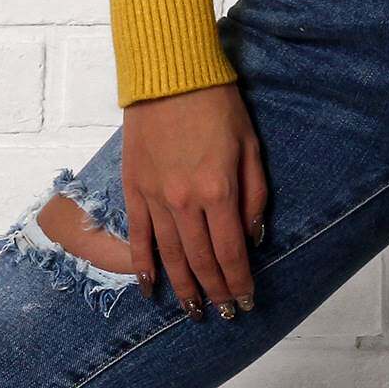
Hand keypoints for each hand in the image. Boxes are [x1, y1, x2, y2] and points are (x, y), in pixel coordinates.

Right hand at [121, 82, 268, 321]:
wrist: (170, 73)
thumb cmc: (218, 104)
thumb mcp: (251, 146)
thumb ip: (254, 196)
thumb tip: (253, 238)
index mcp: (219, 190)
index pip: (231, 253)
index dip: (239, 282)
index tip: (246, 301)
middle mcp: (185, 202)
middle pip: (201, 261)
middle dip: (215, 292)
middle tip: (225, 314)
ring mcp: (156, 197)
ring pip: (170, 256)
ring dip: (183, 288)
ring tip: (193, 311)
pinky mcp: (134, 187)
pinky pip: (138, 236)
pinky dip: (143, 265)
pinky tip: (150, 287)